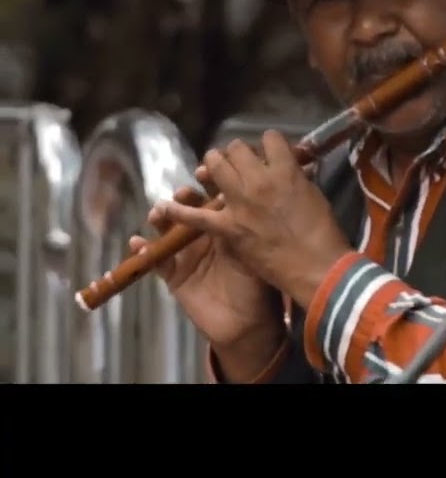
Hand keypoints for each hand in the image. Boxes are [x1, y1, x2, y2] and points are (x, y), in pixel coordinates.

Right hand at [126, 164, 281, 356]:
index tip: (205, 171)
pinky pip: (154, 260)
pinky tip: (137, 243)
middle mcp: (205, 236)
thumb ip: (246, 229)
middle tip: (184, 193)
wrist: (248, 324)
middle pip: (189, 209)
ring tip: (159, 213)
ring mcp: (187, 254)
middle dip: (184, 198)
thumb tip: (244, 198)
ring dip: (161, 217)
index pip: (215, 198)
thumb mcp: (254, 254)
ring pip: (168, 229)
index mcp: (228, 226)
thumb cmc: (257, 286)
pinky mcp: (173, 274)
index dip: (208, 183)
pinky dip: (143, 251)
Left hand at [153, 130, 350, 308]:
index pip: (271, 139)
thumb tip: (294, 169)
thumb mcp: (316, 196)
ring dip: (213, 166)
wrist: (315, 266)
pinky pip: (195, 216)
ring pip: (214, 169)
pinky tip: (165, 206)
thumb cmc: (323, 232)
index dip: (268, 143)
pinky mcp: (227, 227)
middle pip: (237, 149)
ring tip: (211, 170)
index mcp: (286, 170)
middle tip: (239, 159)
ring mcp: (239, 202)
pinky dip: (179, 211)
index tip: (269, 150)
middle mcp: (259, 180)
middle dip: (237, 151)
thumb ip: (298, 179)